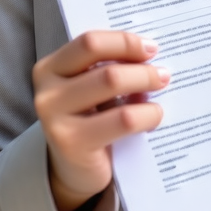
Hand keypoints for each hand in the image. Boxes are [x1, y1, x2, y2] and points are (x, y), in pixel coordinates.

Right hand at [32, 31, 168, 210]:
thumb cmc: (90, 117)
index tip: (150, 48)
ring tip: (160, 90)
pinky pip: (123, 119)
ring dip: (146, 84)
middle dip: (142, 68)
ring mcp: (54, 120)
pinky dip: (147, 114)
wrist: (74, 169)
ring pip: (113, 88)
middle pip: (106, 68)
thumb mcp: (92, 87)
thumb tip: (151, 53)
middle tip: (163, 74)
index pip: (90, 42)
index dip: (124, 42)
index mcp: (50, 68)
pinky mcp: (72, 144)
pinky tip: (154, 116)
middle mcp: (46, 92)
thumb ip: (111, 66)